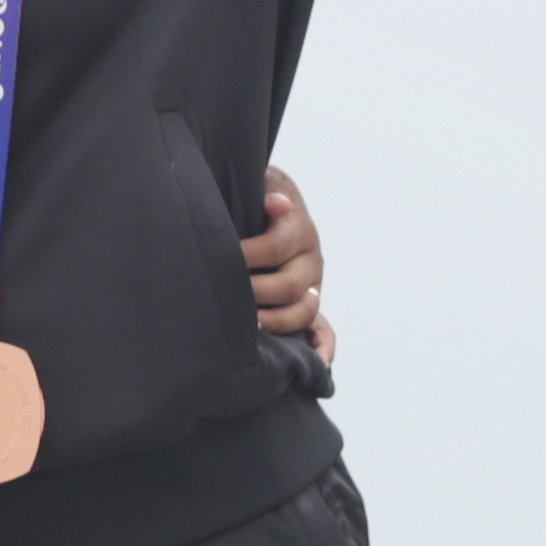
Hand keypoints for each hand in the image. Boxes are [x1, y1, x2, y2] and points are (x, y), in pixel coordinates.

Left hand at [244, 163, 336, 366]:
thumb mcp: (262, 182)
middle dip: (257, 292)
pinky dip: (323, 348)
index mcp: (298, 228)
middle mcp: (310, 259)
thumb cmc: (256, 194)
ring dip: (278, 321)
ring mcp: (312, 284)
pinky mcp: (308, 303)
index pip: (276, 248)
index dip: (248, 255)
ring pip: (304, 311)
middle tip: (227, 296)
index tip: (222, 257)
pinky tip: (317, 364)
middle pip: (291, 285)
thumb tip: (278, 203)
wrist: (269, 201)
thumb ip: (267, 189)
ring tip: (250, 326)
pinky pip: (324, 330)